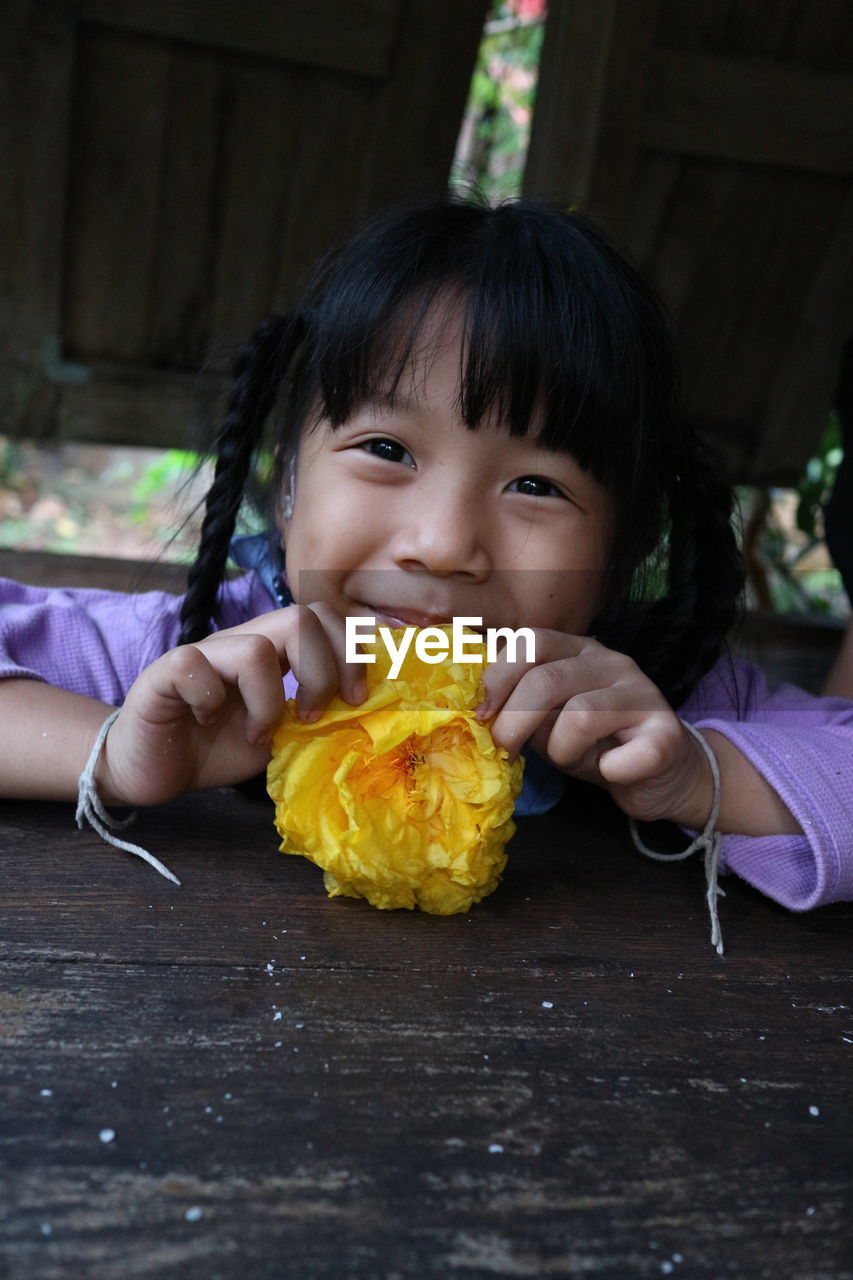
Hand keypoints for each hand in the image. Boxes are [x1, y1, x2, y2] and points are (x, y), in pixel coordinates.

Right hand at [96, 604, 366, 806]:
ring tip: (257, 733)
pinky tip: (206, 722)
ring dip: (268, 701)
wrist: (153, 768)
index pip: (324, 616)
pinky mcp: (164, 673)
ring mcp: (203, 653)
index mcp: (274, 651)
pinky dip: (211, 700)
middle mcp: (241, 642)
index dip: (350, 651)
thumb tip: (361, 715)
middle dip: (323, 671)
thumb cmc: (215, 747)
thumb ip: (313, 718)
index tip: (355, 699)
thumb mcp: (279, 736)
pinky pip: (196, 666)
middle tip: (312, 716)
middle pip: (300, 617)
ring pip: (256, 647)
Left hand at [478, 632, 713, 827]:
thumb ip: (520, 704)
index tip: (481, 714)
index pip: (531, 641)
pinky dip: (609, 770)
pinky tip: (612, 770)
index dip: (498, 677)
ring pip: (580, 717)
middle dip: (514, 722)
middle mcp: (612, 662)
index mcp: (578, 650)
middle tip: (507, 751)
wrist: (660, 773)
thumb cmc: (594, 742)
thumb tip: (478, 710)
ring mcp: (643, 694)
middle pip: (547, 680)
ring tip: (573, 760)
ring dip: (563, 751)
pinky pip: (624, 756)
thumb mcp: (549, 717)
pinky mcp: (667, 733)